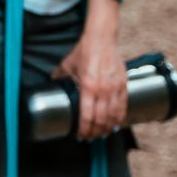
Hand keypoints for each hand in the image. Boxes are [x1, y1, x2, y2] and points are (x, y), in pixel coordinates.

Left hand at [51, 26, 126, 140]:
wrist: (101, 39)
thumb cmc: (84, 51)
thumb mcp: (68, 64)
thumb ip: (60, 76)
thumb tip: (52, 83)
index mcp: (88, 87)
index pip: (86, 115)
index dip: (84, 128)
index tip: (81, 135)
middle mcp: (103, 90)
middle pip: (101, 120)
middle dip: (96, 132)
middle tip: (91, 137)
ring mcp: (115, 88)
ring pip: (114, 116)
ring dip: (108, 128)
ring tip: (103, 133)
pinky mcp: (123, 85)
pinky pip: (123, 106)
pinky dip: (119, 117)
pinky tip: (115, 123)